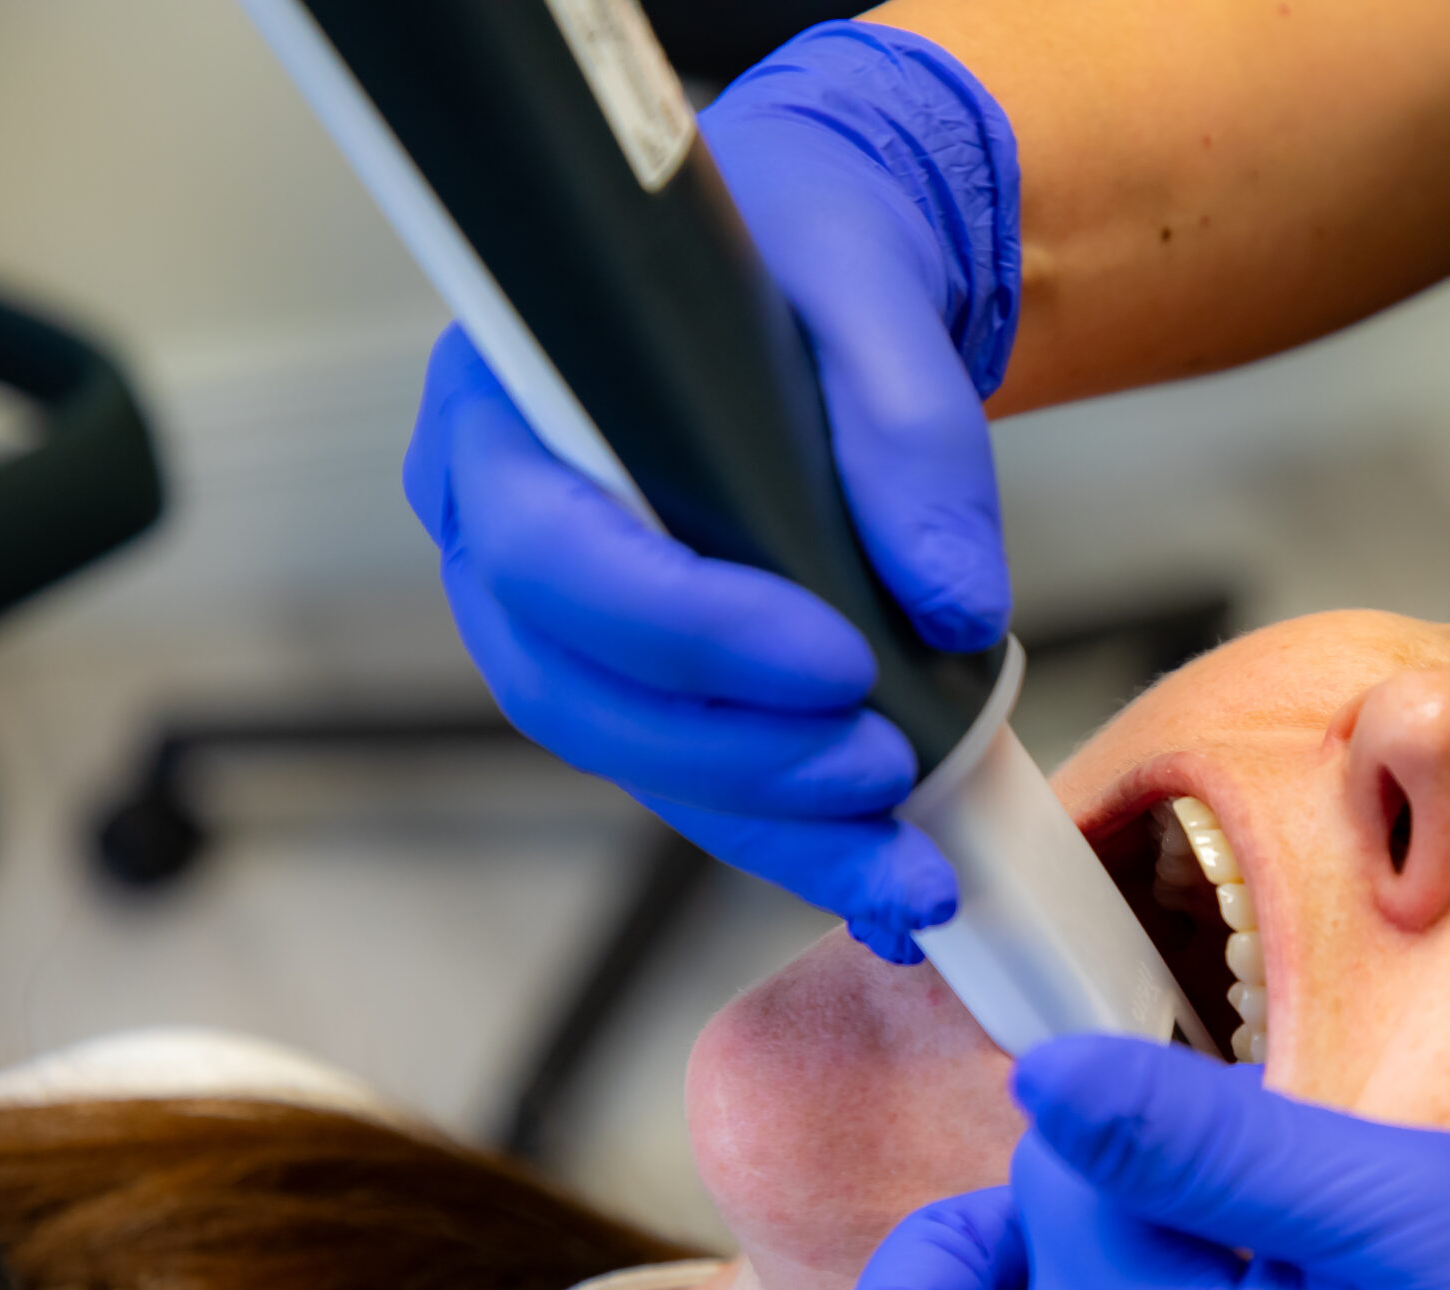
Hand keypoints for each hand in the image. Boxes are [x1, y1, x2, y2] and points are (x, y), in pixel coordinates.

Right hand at [402, 25, 1019, 961]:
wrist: (823, 274)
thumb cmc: (806, 244)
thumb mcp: (868, 281)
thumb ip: (905, 426)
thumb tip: (951, 604)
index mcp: (507, 408)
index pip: (550, 551)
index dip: (683, 628)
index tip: (836, 659)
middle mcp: (498, 527)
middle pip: (577, 688)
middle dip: (736, 754)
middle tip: (882, 767)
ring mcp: (560, 617)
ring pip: (633, 757)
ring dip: (773, 825)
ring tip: (906, 866)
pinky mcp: (637, 677)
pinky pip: (692, 778)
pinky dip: (792, 839)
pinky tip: (887, 885)